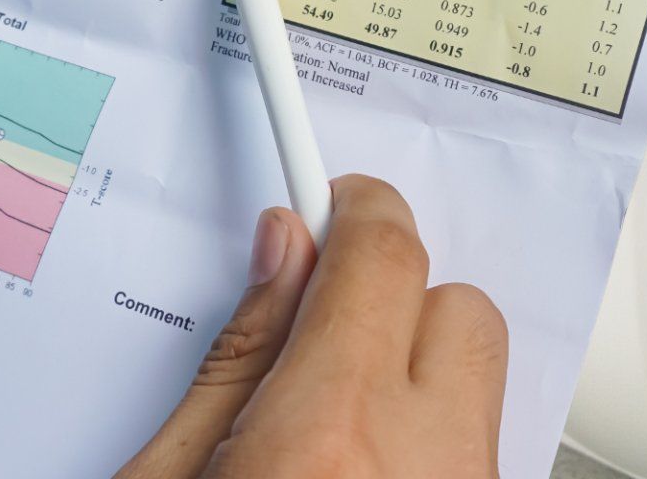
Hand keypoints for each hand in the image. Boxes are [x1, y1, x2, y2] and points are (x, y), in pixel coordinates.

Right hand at [119, 175, 506, 478]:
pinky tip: (362, 471)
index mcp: (331, 436)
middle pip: (459, 310)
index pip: (381, 256)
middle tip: (317, 336)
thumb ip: (236, 360)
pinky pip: (474, 448)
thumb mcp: (168, 477)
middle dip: (393, 303)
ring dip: (415, 384)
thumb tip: (283, 251)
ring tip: (336, 432)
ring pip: (478, 386)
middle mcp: (424, 467)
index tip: (330, 197)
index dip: (353, 211)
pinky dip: (426, 445)